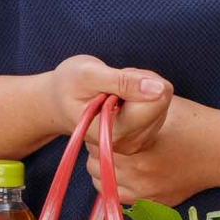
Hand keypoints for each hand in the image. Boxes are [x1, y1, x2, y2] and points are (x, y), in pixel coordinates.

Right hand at [43, 55, 173, 153]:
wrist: (58, 103)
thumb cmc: (68, 86)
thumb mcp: (89, 76)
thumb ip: (122, 83)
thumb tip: (159, 89)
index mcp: (116, 134)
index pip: (157, 100)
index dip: (138, 80)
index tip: (114, 82)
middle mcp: (130, 143)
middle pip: (161, 99)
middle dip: (140, 83)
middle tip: (111, 86)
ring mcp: (138, 142)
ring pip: (162, 99)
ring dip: (140, 88)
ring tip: (112, 92)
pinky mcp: (145, 136)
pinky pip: (159, 103)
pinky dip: (142, 94)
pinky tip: (120, 99)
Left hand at [86, 96, 219, 205]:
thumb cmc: (194, 123)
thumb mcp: (161, 105)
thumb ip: (132, 102)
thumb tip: (105, 98)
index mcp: (137, 146)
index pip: (96, 138)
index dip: (99, 127)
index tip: (106, 121)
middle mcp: (138, 172)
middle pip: (95, 159)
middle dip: (99, 146)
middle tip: (112, 136)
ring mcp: (143, 191)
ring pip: (100, 178)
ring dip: (103, 165)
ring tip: (119, 152)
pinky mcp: (149, 203)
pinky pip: (112, 195)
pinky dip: (112, 182)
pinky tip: (123, 169)